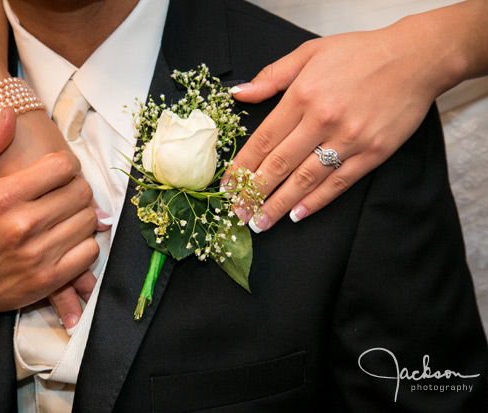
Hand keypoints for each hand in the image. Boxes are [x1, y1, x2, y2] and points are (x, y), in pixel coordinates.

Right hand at [0, 108, 99, 400]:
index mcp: (3, 197)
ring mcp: (37, 255)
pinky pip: (89, 252)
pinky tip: (68, 238)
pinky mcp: (48, 280)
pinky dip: (85, 243)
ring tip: (66, 215)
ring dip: (82, 215)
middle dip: (77, 188)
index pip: (62, 167)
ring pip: (88, 221)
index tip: (59, 171)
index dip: (67, 165)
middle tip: (65, 192)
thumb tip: (9, 112)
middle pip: (80, 193)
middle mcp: (22, 225)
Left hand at [229, 21, 451, 230]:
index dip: (242, 167)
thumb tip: (238, 94)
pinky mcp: (373, 153)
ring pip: (306, 179)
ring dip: (279, 204)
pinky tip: (297, 214)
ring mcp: (350, 139)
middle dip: (254, 193)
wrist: (415, 58)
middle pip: (279, 164)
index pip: (262, 140)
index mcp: (303, 96)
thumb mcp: (310, 53)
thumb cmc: (359, 54)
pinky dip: (316, 201)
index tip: (227, 187)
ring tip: (260, 222)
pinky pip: (339, 183)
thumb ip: (271, 76)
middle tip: (238, 214)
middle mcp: (322, 120)